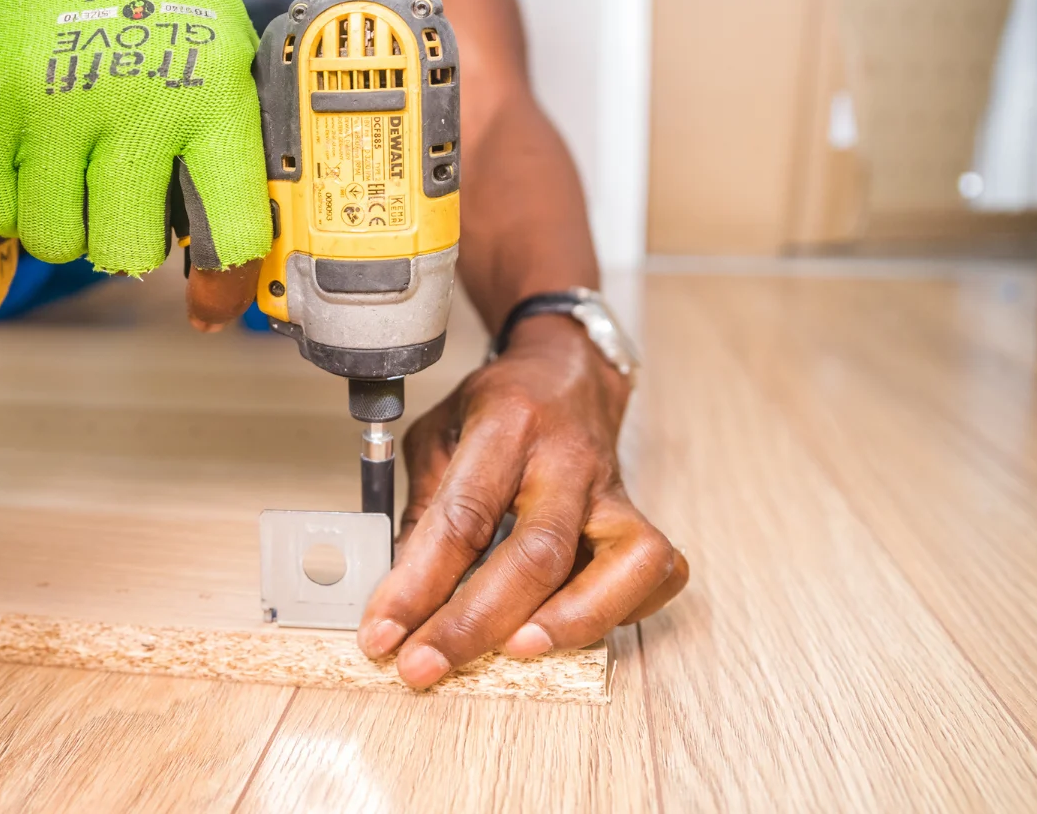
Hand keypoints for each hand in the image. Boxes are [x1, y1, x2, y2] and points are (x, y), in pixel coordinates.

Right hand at [0, 0, 272, 322]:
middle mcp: (134, 104)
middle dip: (125, 243)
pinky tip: (30, 161)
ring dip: (65, 223)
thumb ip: (227, 146)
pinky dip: (10, 202)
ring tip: (73, 174)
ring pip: (54, 240)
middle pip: (126, 251)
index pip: (230, 230)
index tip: (210, 300)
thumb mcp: (223, 52)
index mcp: (212, 96)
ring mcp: (52, 103)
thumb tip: (233, 259)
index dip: (224, 281)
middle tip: (121, 205)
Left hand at [357, 314, 688, 686]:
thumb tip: (400, 598)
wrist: (566, 371)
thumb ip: (423, 511)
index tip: (382, 633)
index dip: (418, 585)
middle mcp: (567, 458)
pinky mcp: (640, 515)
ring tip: (513, 653)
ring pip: (620, 565)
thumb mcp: (438, 436)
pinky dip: (619, 611)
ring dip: (568, 622)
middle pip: (537, 552)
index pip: (462, 516)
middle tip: (425, 665)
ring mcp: (613, 489)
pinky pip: (654, 573)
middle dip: (475, 623)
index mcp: (506, 425)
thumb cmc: (498, 407)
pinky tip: (571, 626)